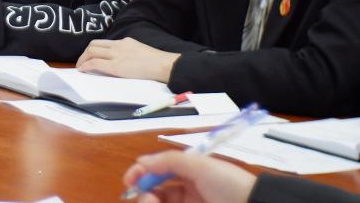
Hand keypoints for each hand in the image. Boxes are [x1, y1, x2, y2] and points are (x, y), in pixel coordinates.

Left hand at [76, 38, 179, 82]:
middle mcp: (118, 45)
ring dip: (82, 59)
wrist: (163, 65)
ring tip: (80, 67)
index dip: (94, 49)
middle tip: (82, 62)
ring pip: (91, 52)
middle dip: (85, 53)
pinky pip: (95, 63)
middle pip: (94, 45)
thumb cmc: (157, 62)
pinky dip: (86, 66)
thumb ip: (130, 53)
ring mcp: (116, 55)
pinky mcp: (115, 66)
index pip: (104, 42)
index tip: (90, 56)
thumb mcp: (141, 51)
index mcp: (125, 42)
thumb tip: (122, 61)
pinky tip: (83, 70)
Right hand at [123, 149, 255, 202]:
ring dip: (149, 201)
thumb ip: (169, 160)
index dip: (143, 173)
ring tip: (152, 202)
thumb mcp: (200, 165)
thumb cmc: (230, 184)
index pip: (159, 172)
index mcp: (191, 174)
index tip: (130, 179)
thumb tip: (142, 161)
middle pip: (154, 191)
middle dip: (144, 191)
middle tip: (145, 194)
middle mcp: (187, 192)